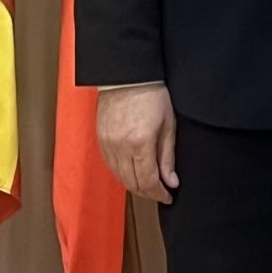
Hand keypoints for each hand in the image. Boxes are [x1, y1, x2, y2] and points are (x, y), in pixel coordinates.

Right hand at [96, 84, 178, 203]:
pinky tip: (132, 171)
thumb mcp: (168, 124)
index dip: (159, 194)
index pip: (148, 181)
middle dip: (148, 192)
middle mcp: (121, 147)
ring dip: (134, 185)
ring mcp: (108, 144)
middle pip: (132, 183)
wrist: (127, 75)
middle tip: (160, 192)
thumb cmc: (152, 94)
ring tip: (148, 183)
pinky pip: (110, 166)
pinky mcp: (100, 140)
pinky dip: (122, 173)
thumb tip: (171, 181)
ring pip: (120, 177)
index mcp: (140, 143)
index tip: (168, 197)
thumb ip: (168, 156)